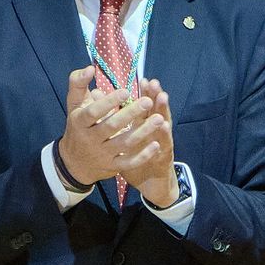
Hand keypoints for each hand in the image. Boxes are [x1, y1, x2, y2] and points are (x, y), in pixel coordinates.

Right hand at [59, 66, 152, 184]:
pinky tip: (156, 144)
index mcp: (80, 121)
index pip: (94, 112)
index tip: (126, 91)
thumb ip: (78, 83)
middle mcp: (90, 139)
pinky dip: (143, 155)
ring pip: (124, 143)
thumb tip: (89, 68)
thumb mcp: (73, 104)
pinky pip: (129, 162)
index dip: (109, 102)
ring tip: (160, 119)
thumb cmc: (77, 126)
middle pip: (111, 126)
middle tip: (148, 101)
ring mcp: (102, 154)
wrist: (73, 163)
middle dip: (131, 114)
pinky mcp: (113, 166)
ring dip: (143, 132)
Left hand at [115, 78, 178, 205]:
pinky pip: (163, 148)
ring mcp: (162, 144)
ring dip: (163, 112)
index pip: (147, 106)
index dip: (147, 94)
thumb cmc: (136, 157)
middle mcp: (156, 132)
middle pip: (157, 111)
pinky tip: (162, 130)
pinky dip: (163, 138)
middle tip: (154, 83)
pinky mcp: (163, 158)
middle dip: (156, 97)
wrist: (152, 183)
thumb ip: (115, 119)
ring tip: (162, 97)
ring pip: (163, 126)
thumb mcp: (126, 138)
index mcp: (146, 126)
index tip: (144, 80)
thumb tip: (101, 99)